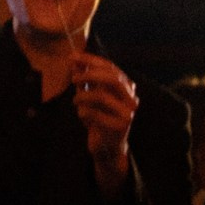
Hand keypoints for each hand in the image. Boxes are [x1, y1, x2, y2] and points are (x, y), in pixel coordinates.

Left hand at [69, 53, 139, 191]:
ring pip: (102, 96)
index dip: (91, 60)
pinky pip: (96, 114)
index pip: (111, 67)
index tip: (73, 57)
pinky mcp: (121, 128)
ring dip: (82, 96)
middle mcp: (131, 98)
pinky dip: (83, 112)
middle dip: (89, 74)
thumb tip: (74, 61)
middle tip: (73, 78)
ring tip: (75, 100)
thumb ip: (84, 78)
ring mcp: (128, 113)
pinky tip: (82, 115)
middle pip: (112, 78)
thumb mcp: (90, 94)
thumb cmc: (99, 117)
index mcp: (127, 87)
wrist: (106, 147)